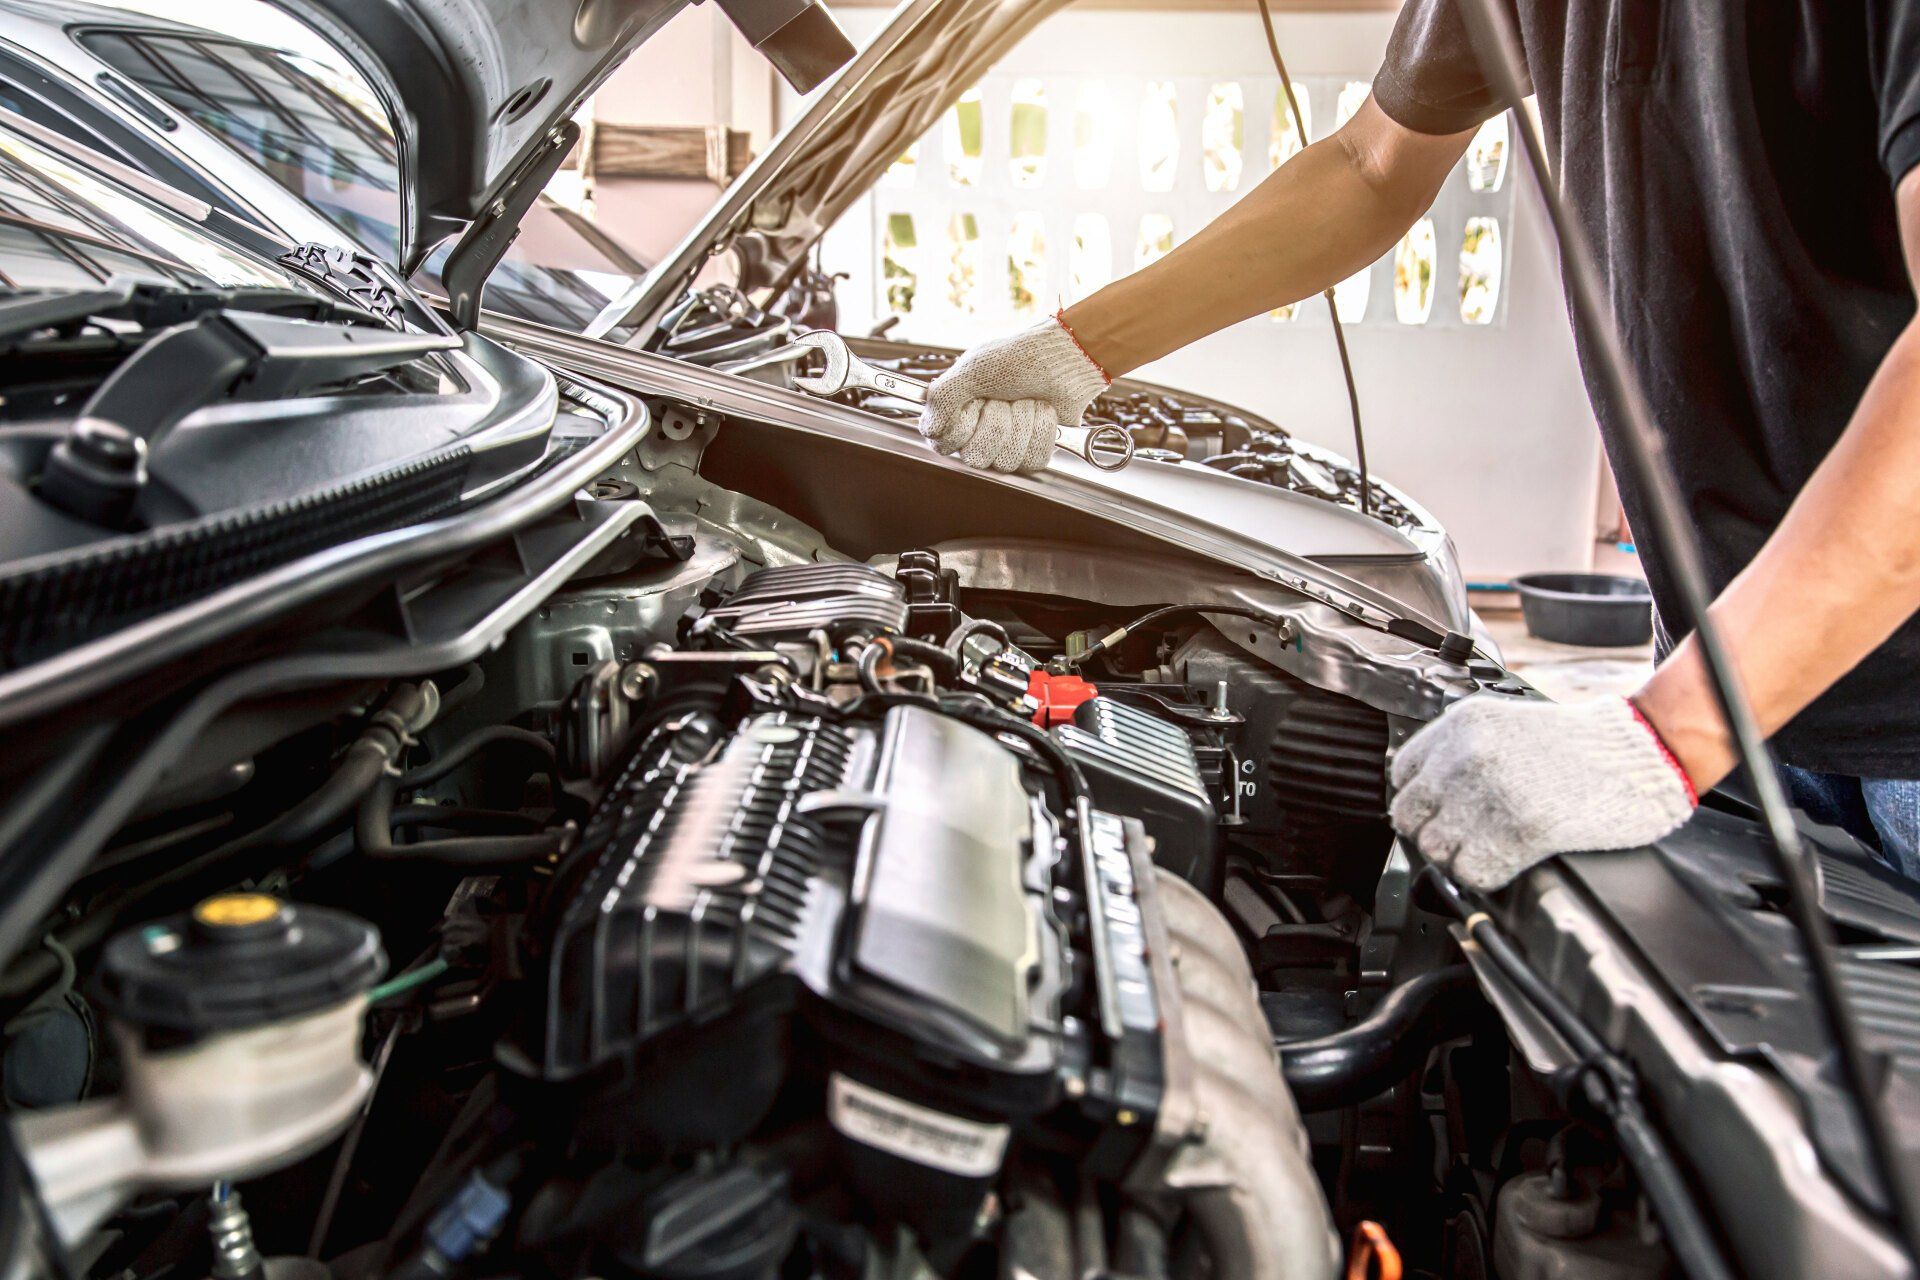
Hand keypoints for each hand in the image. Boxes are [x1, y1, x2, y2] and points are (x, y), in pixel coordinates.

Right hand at [920, 314, 1109, 472]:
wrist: (1060, 358)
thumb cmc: (1016, 358)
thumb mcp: (972, 369)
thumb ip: (943, 397)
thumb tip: (929, 429)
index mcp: (955, 414)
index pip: (942, 443)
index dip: (961, 425)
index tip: (975, 401)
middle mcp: (976, 434)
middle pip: (975, 457)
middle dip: (997, 422)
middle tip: (1004, 398)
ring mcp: (1006, 447)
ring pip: (1005, 461)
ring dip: (1022, 423)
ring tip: (1026, 401)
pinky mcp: (1033, 453)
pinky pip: (1033, 461)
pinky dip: (1042, 431)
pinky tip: (1043, 413)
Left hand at [1389, 695, 1696, 889]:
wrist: (1642, 749)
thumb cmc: (1580, 743)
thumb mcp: (1504, 724)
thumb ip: (1460, 750)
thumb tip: (1425, 790)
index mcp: (1461, 726)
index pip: (1402, 775)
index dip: (1420, 801)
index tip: (1438, 812)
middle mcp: (1467, 757)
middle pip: (1410, 816)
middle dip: (1432, 833)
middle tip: (1462, 838)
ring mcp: (1492, 794)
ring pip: (1436, 849)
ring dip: (1457, 858)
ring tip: (1486, 850)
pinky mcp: (1521, 830)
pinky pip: (1472, 872)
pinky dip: (1483, 876)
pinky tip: (1504, 862)